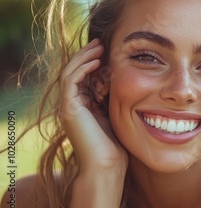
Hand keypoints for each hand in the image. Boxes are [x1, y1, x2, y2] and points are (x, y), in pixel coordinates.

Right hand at [59, 39, 127, 175]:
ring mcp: (68, 107)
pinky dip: (83, 69)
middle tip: (100, 42)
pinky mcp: (68, 109)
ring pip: (69, 73)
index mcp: (82, 106)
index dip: (92, 62)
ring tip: (98, 46)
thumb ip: (115, 99)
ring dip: (84, 57)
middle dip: (86, 55)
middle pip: (73, 71)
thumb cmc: (116, 145)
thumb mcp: (117, 115)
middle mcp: (71, 105)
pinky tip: (97, 62)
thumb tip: (126, 83)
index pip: (83, 77)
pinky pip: (71, 81)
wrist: (107, 165)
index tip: (106, 50)